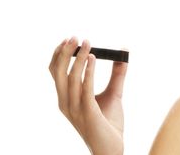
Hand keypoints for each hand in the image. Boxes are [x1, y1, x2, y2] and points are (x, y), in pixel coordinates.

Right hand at [48, 37, 127, 154]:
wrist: (112, 149)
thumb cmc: (109, 123)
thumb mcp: (114, 94)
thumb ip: (117, 74)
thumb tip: (124, 53)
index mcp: (66, 99)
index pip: (55, 73)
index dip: (58, 54)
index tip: (68, 39)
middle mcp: (66, 103)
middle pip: (58, 73)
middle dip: (65, 53)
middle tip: (75, 37)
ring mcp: (75, 109)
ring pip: (71, 78)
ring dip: (79, 58)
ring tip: (87, 43)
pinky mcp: (88, 113)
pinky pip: (85, 88)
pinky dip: (89, 71)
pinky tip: (94, 58)